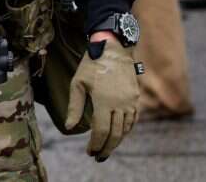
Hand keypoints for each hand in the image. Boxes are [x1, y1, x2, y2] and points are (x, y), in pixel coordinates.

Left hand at [65, 39, 140, 160]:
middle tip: (98, 157)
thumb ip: (75, 107)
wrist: (113, 48)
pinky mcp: (136, 98)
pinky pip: (133, 120)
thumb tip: (70, 127)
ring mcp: (130, 101)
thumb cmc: (92, 65)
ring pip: (125, 129)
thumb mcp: (78, 83)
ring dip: (116, 142)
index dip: (95, 144)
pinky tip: (119, 135)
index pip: (101, 131)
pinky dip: (126, 131)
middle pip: (115, 134)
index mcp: (104, 101)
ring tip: (106, 148)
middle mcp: (120, 104)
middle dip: (106, 148)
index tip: (89, 152)